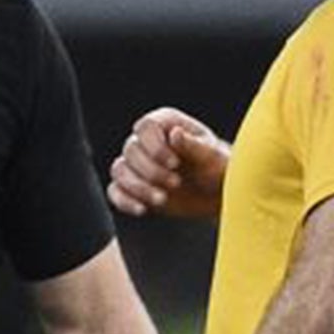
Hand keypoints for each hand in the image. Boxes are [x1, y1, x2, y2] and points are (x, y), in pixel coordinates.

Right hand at [108, 107, 231, 219]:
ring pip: (119, 170)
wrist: (217, 195)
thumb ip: (193, 145)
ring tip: (162, 199)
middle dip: (151, 171)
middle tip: (176, 184)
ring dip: (137, 187)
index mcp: (166, 124)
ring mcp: (138, 164)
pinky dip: (124, 201)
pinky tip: (142, 210)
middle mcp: (147, 140)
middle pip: (130, 150)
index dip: (155, 146)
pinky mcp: (133, 187)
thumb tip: (174, 133)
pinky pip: (115, 190)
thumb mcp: (212, 157)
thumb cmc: (218, 168)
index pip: (144, 127)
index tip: (175, 164)